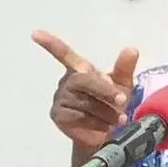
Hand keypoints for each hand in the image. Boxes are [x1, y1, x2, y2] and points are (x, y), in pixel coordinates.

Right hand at [33, 29, 139, 148]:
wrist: (106, 133)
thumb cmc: (112, 105)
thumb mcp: (123, 85)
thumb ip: (124, 68)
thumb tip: (132, 49)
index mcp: (80, 70)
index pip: (64, 54)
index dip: (50, 44)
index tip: (35, 33)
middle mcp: (66, 81)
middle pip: (82, 80)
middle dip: (104, 90)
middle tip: (122, 101)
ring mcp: (60, 98)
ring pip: (83, 101)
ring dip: (105, 111)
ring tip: (119, 120)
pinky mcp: (58, 115)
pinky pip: (78, 116)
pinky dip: (96, 122)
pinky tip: (105, 126)